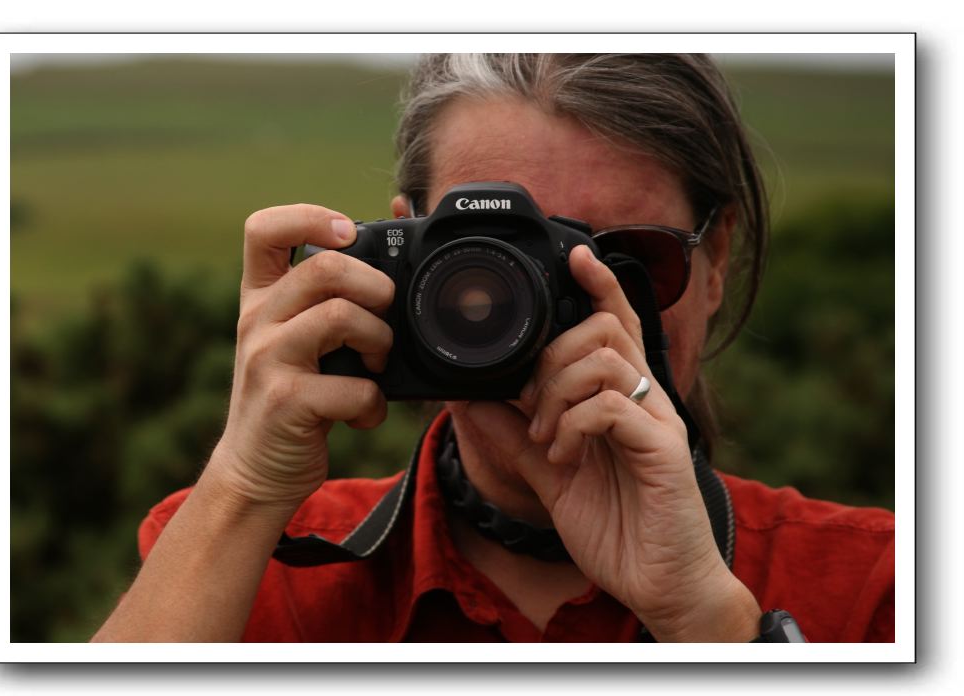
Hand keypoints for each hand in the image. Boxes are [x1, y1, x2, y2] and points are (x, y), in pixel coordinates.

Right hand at [207, 204, 395, 514]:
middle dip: (376, 288)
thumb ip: (327, 304)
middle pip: (326, 268)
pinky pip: (353, 386)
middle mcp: (257, 321)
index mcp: (261, 298)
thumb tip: (390, 268)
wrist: (255, 471)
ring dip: (379, 340)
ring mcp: (268, 360)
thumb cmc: (292, 398)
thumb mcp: (297, 342)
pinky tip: (363, 414)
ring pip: (341, 316)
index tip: (346, 233)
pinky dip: (373, 404)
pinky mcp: (286, 402)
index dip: (309, 217)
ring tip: (377, 364)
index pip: (263, 229)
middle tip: (384, 315)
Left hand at [463, 245, 758, 640]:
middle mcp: (646, 400)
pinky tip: (560, 455)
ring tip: (544, 435)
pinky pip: (611, 406)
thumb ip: (515, 433)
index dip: (597, 283)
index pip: (615, 322)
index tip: (573, 253)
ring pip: (604, 360)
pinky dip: (572, 424)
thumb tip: (469, 398)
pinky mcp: (663, 451)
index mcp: (623, 398)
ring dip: (556, 393)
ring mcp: (659, 422)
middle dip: (552, 355)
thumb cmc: (614, 525)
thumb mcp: (550, 472)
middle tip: (529, 403)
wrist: (658, 585)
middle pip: (604, 328)